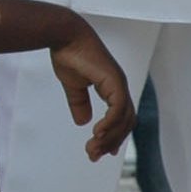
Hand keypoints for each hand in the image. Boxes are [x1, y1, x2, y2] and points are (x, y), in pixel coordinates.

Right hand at [47, 16, 133, 161]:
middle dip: (111, 142)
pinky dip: (110, 124)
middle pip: (125, 122)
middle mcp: (119, 86)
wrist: (65, 36)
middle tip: (93, 156)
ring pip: (123, 119)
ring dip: (109, 137)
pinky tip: (97, 134)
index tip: (103, 152)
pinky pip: (117, 109)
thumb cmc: (68, 55)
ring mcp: (119, 83)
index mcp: (112, 87)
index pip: (121, 117)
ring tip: (93, 149)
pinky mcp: (113, 81)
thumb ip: (79, 103)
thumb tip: (82, 122)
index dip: (114, 135)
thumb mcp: (73, 86)